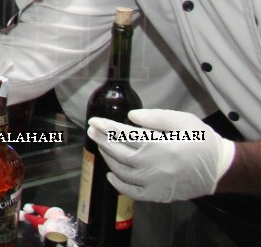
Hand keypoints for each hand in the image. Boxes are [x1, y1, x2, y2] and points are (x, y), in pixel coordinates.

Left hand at [88, 108, 235, 201]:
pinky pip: (132, 192)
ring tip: (101, 146)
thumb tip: (130, 117)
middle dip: (102, 140)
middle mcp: (154, 165)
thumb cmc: (200, 140)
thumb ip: (155, 117)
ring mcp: (155, 183)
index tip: (94, 122)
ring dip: (108, 158)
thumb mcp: (182, 120)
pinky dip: (118, 184)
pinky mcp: (158, 194)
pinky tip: (110, 175)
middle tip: (92, 131)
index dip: (106, 128)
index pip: (124, 135)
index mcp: (159, 145)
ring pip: (122, 171)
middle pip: (119, 153)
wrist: (219, 168)